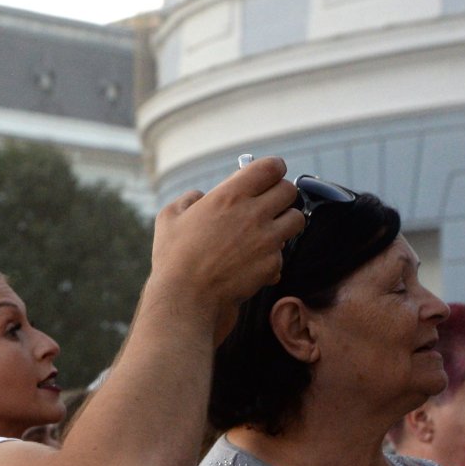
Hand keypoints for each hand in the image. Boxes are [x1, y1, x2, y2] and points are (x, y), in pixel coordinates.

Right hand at [148, 156, 301, 334]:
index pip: (271, 167)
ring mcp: (266, 239)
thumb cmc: (173, 259)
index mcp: (229, 195)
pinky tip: (253, 264)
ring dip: (284, 224)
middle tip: (269, 206)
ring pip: (296, 220)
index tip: (269, 176)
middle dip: (281, 196)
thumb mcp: (168, 219)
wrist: (186, 299)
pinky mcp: (272, 263)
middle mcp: (253, 213)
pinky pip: (282, 254)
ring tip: (267, 233)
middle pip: (290, 191)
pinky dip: (271, 259)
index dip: (273, 169)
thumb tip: (199, 196)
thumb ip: (188, 199)